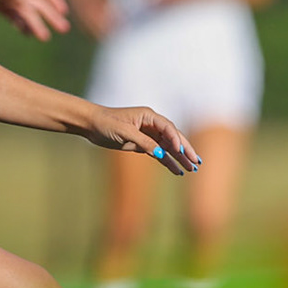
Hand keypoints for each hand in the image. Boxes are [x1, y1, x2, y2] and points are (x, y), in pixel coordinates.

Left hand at [84, 105, 200, 174]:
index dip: (176, 140)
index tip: (181, 152)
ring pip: (168, 147)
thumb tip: (161, 154)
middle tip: (196, 162)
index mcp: (149, 116)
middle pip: (173, 138)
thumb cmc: (106, 124)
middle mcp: (152, 124)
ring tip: (192, 169)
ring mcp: (148, 134)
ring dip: (180, 158)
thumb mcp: (125, 133)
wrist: (91, 124)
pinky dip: (168, 161)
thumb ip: (144, 143)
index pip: (168, 128)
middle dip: (185, 150)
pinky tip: (177, 170)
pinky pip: (159, 153)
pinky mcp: (143, 144)